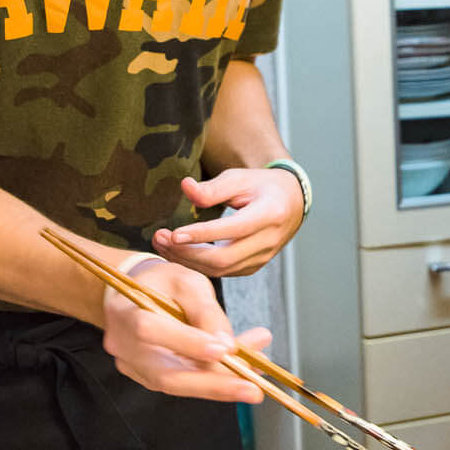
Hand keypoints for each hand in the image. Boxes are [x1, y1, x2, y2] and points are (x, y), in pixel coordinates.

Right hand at [100, 257, 270, 401]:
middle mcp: (123, 346)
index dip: (187, 342)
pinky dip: (215, 380)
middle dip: (214, 384)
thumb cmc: (162, 283)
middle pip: (167, 374)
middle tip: (253, 390)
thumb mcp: (187, 281)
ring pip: (179, 383)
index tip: (223, 350)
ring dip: (221, 384)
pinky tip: (245, 370)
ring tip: (258, 377)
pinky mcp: (149, 377)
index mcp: (125, 312)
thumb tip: (227, 345)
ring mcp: (134, 367)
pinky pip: (184, 382)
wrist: (135, 294)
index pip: (150, 330)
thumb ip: (205, 310)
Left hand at [150, 169, 305, 276]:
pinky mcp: (253, 266)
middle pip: (223, 259)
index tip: (173, 233)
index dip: (201, 235)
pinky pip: (223, 272)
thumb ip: (213, 187)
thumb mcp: (240, 177)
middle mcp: (268, 241)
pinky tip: (178, 253)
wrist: (290, 203)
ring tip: (162, 244)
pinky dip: (197, 265)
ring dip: (187, 260)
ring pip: (220, 269)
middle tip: (159, 238)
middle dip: (187, 253)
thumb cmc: (261, 186)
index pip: (232, 230)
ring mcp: (262, 258)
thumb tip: (185, 187)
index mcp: (270, 214)